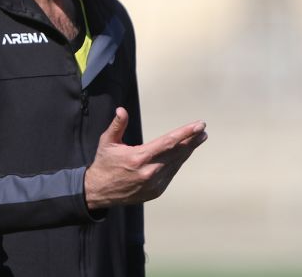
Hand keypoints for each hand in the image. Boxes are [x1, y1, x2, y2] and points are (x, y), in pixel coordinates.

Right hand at [84, 107, 207, 209]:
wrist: (99, 191)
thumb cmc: (104, 164)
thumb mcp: (107, 142)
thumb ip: (117, 125)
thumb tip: (121, 110)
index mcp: (139, 158)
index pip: (168, 142)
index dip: (185, 133)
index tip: (198, 126)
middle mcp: (149, 172)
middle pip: (177, 153)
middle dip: (192, 140)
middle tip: (203, 130)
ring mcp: (154, 184)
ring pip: (176, 163)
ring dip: (188, 151)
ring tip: (198, 139)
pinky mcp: (156, 191)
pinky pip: (171, 173)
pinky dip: (178, 162)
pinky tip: (184, 153)